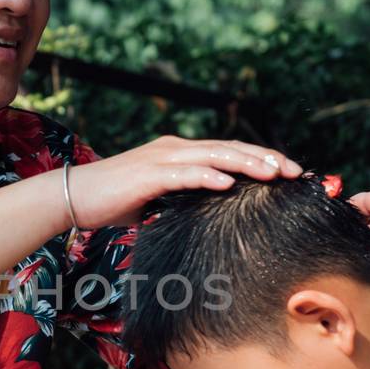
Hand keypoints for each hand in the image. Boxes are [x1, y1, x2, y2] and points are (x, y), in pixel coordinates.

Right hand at [67, 137, 302, 227]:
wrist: (74, 197)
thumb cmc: (112, 202)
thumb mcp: (157, 201)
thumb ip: (181, 202)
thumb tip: (206, 219)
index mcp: (179, 153)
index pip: (228, 151)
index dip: (260, 158)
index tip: (289, 173)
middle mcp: (174, 148)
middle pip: (229, 148)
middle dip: (265, 158)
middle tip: (295, 171)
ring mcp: (162, 158)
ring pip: (214, 155)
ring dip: (246, 163)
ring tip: (273, 173)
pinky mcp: (148, 174)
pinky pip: (184, 173)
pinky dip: (208, 175)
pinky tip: (228, 183)